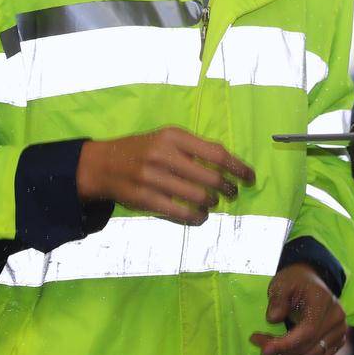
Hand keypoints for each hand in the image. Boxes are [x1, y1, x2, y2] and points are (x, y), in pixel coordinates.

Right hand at [76, 127, 254, 224]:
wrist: (102, 164)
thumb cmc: (142, 150)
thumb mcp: (166, 139)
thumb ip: (193, 149)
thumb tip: (229, 165)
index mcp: (173, 136)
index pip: (216, 153)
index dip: (238, 168)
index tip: (250, 178)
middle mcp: (164, 155)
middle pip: (210, 178)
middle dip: (228, 189)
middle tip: (232, 193)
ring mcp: (153, 178)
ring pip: (197, 197)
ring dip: (211, 204)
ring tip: (212, 204)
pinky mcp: (145, 199)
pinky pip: (180, 213)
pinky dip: (196, 218)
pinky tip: (200, 216)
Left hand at [249, 264, 346, 354]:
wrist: (311, 282)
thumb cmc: (294, 282)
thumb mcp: (281, 283)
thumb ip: (277, 299)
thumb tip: (273, 318)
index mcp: (324, 301)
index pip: (307, 331)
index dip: (285, 344)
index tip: (263, 350)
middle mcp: (337, 319)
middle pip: (308, 347)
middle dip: (281, 351)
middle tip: (258, 343)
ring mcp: (340, 333)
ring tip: (269, 348)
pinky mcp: (337, 344)